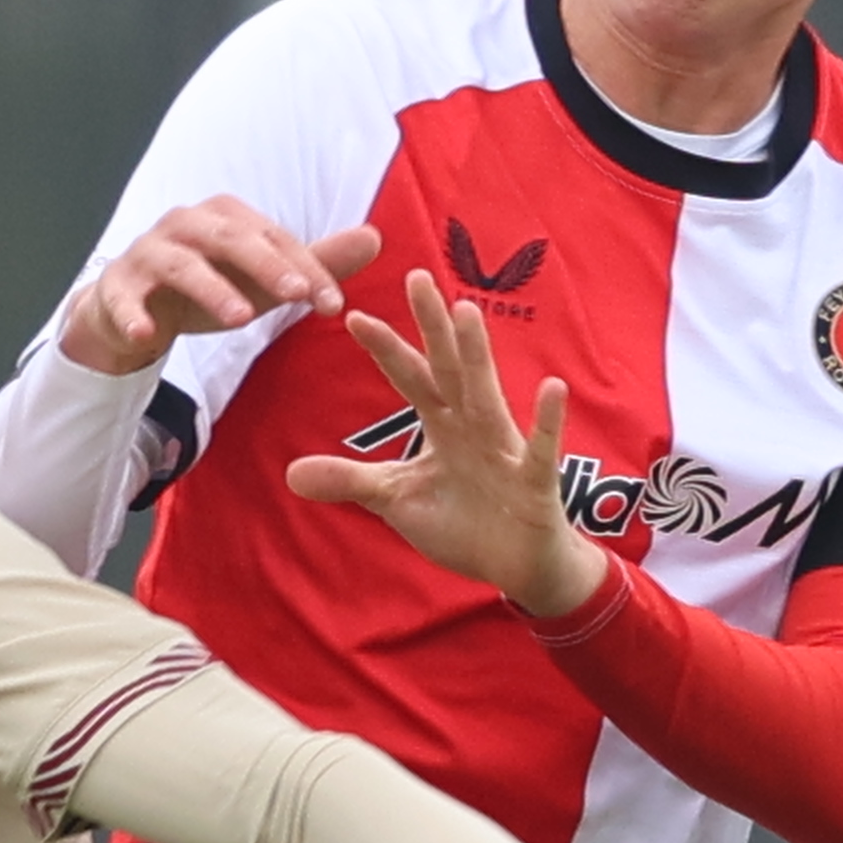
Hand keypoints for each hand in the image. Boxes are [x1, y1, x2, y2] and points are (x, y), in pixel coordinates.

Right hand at [54, 196, 371, 377]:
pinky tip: (144, 336)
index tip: (335, 305)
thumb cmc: (208, 287)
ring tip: (239, 319)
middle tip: (297, 296)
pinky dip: (131, 315)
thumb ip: (314, 262)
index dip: (307, 269)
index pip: (274, 239)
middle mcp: (187, 224)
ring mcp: (148, 252)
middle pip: (230, 239)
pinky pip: (123, 298)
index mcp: (226, 217)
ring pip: (181, 265)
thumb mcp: (263, 279)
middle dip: (266, 266)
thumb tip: (376, 238)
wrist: (133, 308)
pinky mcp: (117, 285)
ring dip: (210, 289)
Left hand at [284, 269, 603, 621]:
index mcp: (443, 425)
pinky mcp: (534, 479)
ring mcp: (505, 448)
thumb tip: (291, 473)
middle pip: (448, 367)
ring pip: (487, 394)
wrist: (518, 566)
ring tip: (466, 311)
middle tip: (416, 276)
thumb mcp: (398, 500)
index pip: (410, 378)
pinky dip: (547, 421)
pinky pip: (540, 448)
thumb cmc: (464, 524)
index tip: (353, 315)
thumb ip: (352, 482)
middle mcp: (473, 425)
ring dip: (477, 355)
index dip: (384, 349)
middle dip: (432, 325)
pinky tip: (551, 388)